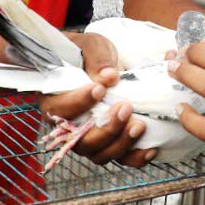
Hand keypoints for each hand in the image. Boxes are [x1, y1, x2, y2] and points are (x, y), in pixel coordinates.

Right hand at [36, 31, 155, 166]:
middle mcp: (68, 126)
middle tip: (126, 107)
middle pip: (81, 141)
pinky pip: (120, 159)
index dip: (79, 103)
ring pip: (100, 154)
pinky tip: (151, 149)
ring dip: (121, 143)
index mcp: (54, 100)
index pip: (60, 110)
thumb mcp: (91, 46)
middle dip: (105, 128)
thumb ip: (96, 58)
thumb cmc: (87, 53)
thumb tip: (109, 76)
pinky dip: (135, 158)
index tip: (100, 89)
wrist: (99, 62)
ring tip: (140, 125)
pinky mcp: (109, 143)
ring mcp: (88, 137)